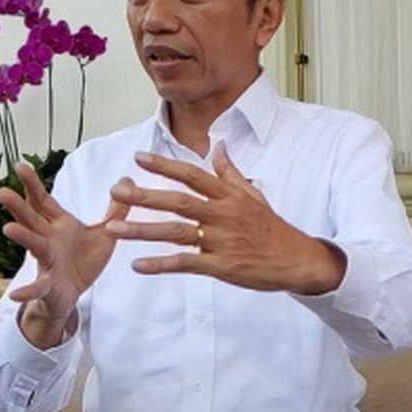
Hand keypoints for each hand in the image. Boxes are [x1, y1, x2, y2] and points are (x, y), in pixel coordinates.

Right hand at [0, 161, 129, 348]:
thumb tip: (126, 180)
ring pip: (32, 246)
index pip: (43, 201)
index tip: (20, 165)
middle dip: (17, 205)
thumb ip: (115, 210)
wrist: (73, 293)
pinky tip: (16, 294)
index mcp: (58, 225)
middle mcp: (48, 240)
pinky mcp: (48, 285)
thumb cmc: (83, 261)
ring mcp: (46, 262)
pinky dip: (26, 291)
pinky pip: (36, 288)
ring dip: (21, 237)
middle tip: (2, 191)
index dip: (32, 184)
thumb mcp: (104, 234)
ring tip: (9, 229)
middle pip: (31, 219)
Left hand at [104, 143, 345, 293]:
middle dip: (145, 196)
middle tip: (116, 190)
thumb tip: (218, 146)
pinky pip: (186, 263)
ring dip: (143, 230)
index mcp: (229, 196)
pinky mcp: (222, 266)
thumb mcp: (253, 196)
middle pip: (179, 202)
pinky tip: (138, 265)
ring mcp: (222, 241)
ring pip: (177, 232)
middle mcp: (223, 215)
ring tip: (114, 229)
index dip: (165, 165)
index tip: (138, 158)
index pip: (192, 175)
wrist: (297, 259)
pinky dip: (161, 264)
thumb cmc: (272, 228)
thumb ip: (230, 172)